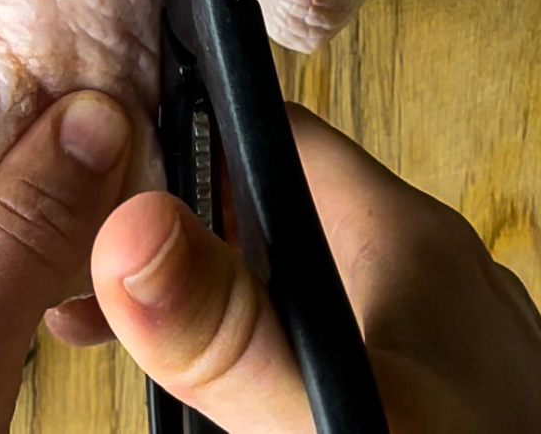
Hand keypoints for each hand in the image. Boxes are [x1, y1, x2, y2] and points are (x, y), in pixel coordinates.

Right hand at [68, 105, 540, 433]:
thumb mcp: (336, 414)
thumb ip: (234, 332)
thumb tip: (130, 228)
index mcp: (404, 235)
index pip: (273, 135)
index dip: (181, 140)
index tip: (94, 175)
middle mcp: (429, 272)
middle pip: (279, 217)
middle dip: (183, 246)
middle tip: (90, 301)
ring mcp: (445, 342)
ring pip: (307, 293)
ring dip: (226, 315)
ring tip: (141, 358)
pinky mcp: (450, 403)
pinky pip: (347, 351)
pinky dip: (281, 366)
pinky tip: (238, 412)